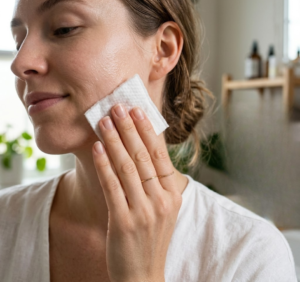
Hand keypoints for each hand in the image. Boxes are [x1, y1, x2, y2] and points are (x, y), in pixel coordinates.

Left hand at [92, 103, 181, 281]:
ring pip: (127, 167)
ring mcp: (144, 211)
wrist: (143, 274)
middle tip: (118, 107)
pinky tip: (97, 147)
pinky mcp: (124, 222)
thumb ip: (158, 182)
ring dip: (114, 141)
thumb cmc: (151, 237)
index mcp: (173, 194)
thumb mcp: (163, 208)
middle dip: (129, 129)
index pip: (160, 155)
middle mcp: (162, 200)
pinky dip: (104, 164)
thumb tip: (146, 150)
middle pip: (143, 156)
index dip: (148, 131)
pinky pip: (112, 186)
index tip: (137, 111)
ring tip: (104, 121)